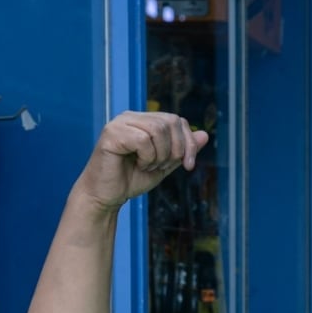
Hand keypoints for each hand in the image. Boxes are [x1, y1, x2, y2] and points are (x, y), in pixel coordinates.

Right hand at [75, 111, 208, 211]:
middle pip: (170, 122)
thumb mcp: (164, 165)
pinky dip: (148, 158)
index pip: (177, 120)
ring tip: (148, 166)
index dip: (189, 143)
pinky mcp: (112, 133)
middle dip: (176, 150)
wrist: (107, 196)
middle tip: (161, 167)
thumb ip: (182, 151)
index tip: (188, 166)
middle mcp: (131, 117)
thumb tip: (204, 134)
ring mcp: (120, 123)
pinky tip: (139, 165)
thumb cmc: (131, 180)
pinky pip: (143, 140)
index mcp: (144, 121)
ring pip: (158, 130)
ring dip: (160, 156)